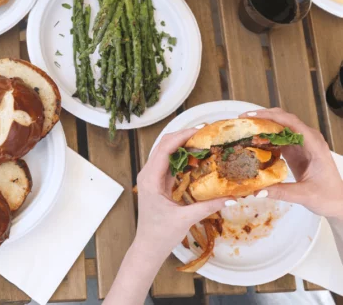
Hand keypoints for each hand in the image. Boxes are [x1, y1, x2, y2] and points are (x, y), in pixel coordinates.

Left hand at [135, 129, 227, 255]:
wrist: (148, 247)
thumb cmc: (160, 235)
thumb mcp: (185, 219)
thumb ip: (208, 206)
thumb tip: (231, 197)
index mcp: (150, 179)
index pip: (165, 149)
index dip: (182, 136)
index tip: (200, 131)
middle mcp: (148, 174)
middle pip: (164, 145)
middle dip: (183, 136)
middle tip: (204, 134)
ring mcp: (151, 176)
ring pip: (165, 151)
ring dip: (182, 144)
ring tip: (202, 141)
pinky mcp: (156, 181)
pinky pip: (168, 162)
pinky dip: (181, 155)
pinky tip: (195, 156)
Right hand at [240, 108, 342, 219]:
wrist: (338, 201)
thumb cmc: (328, 196)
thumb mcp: (305, 195)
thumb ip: (281, 192)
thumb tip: (256, 191)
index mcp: (314, 145)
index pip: (291, 122)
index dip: (271, 116)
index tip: (251, 117)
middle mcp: (308, 139)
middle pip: (284, 119)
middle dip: (263, 116)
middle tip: (243, 120)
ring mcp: (301, 144)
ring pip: (280, 126)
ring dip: (263, 125)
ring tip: (244, 128)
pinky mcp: (295, 150)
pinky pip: (279, 137)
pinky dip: (266, 136)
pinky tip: (253, 141)